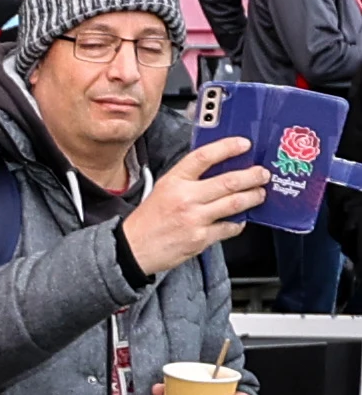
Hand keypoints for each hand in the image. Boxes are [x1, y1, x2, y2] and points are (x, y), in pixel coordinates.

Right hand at [121, 136, 268, 274]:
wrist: (132, 250)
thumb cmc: (147, 220)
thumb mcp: (162, 190)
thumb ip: (187, 179)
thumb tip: (219, 169)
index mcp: (173, 182)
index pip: (204, 157)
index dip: (227, 148)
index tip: (244, 144)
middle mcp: (185, 198)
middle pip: (229, 181)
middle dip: (252, 176)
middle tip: (262, 174)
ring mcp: (194, 219)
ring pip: (235, 203)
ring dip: (253, 197)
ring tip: (259, 193)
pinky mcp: (201, 238)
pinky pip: (229, 228)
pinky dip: (238, 223)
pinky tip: (239, 220)